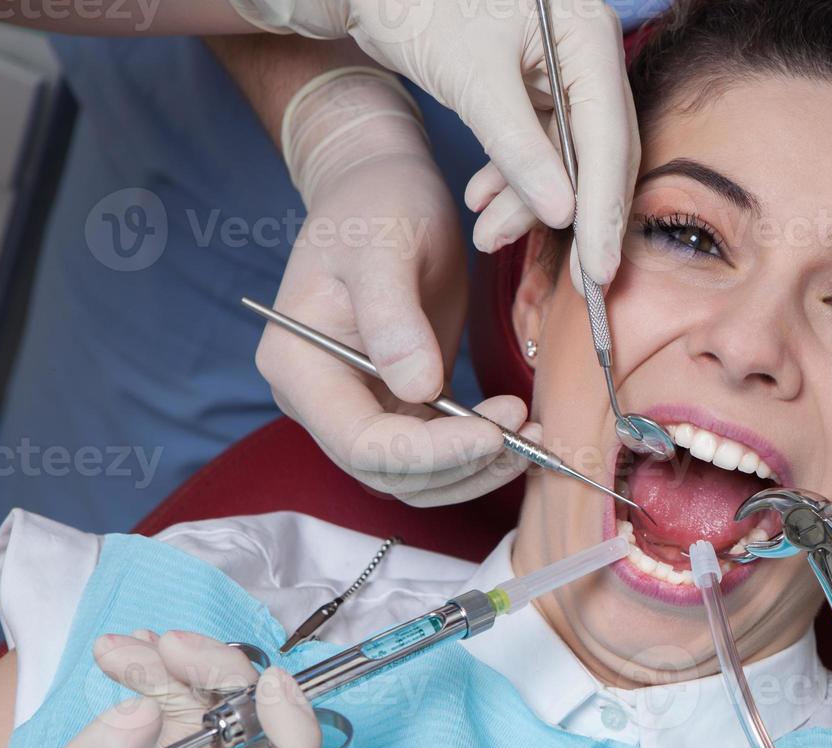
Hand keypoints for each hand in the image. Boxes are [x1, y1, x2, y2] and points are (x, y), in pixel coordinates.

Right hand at [0, 631, 318, 747]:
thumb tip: (147, 713)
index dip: (296, 742)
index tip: (271, 684)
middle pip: (252, 734)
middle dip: (225, 676)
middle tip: (172, 643)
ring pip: (211, 706)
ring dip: (179, 663)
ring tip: (121, 646)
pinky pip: (172, 700)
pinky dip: (153, 666)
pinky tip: (122, 649)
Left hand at [233, 0, 637, 286]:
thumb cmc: (423, 6)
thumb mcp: (472, 79)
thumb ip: (519, 148)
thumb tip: (562, 215)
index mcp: (588, 37)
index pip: (609, 137)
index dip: (605, 209)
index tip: (599, 268)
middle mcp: (586, 55)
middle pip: (599, 154)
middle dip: (572, 216)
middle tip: (572, 280)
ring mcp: (563, 74)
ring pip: (565, 160)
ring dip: (528, 204)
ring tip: (488, 235)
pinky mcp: (536, 91)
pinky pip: (538, 150)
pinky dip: (511, 181)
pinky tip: (482, 202)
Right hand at [255, 68, 536, 504]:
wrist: (385, 187)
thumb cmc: (377, 203)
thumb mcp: (383, 245)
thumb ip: (393, 316)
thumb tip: (418, 389)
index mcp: (298, 366)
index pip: (363, 444)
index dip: (430, 453)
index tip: (494, 433)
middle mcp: (319, 401)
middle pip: (391, 472)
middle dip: (462, 465)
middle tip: (526, 434)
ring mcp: (358, 407)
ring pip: (418, 476)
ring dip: (478, 468)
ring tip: (532, 434)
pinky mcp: (398, 404)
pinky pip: (437, 452)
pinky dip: (479, 452)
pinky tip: (520, 430)